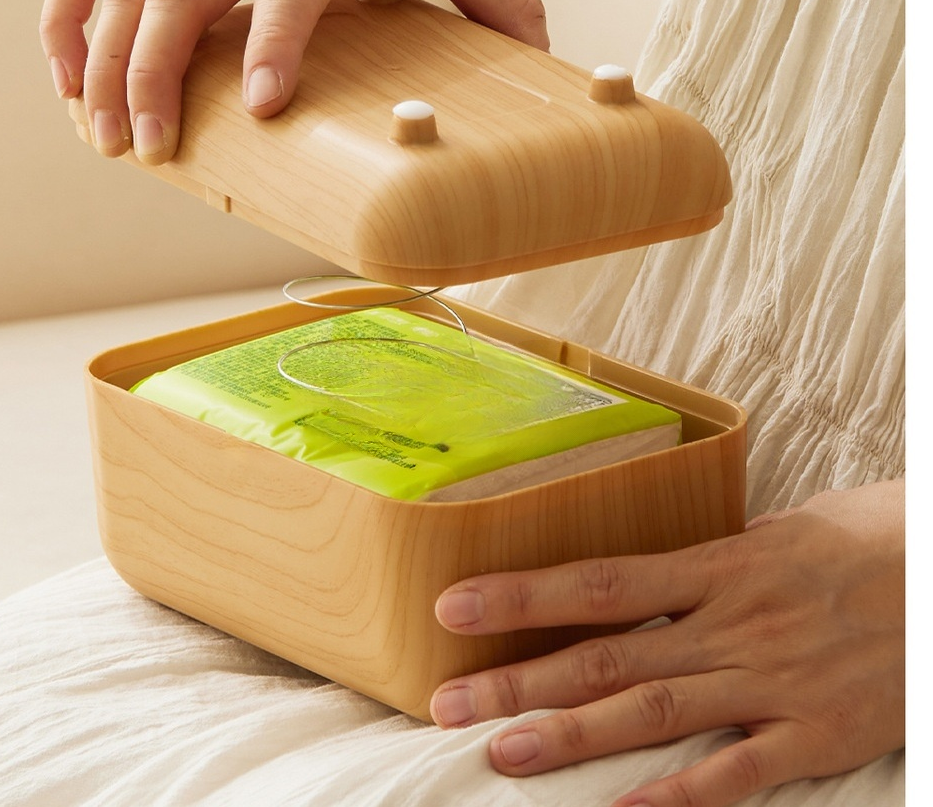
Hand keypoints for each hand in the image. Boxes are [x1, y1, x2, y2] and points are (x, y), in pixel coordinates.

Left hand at [431, 480, 903, 806]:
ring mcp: (772, 681)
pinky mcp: (817, 733)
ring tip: (502, 751)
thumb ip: (707, 565)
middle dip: (521, 678)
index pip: (599, 581)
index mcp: (719, 566)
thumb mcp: (776, 533)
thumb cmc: (866, 539)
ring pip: (654, 712)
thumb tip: (648, 579)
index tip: (455, 607)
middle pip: (607, 656)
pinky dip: (677, 798)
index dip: (523, 596)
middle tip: (447, 702)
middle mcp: (732, 624)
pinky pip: (738, 773)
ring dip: (573, 736)